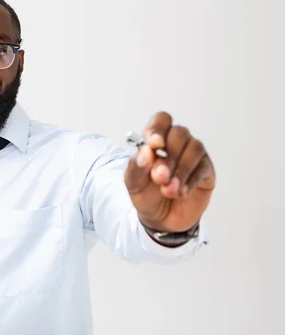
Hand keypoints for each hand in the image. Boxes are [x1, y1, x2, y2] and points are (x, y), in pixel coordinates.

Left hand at [124, 112, 215, 232]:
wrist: (161, 219)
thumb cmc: (146, 193)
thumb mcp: (133, 182)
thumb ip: (137, 166)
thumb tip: (146, 152)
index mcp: (157, 139)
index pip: (161, 120)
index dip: (158, 128)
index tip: (154, 144)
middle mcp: (177, 142)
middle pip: (179, 133)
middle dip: (169, 157)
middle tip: (159, 177)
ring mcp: (194, 154)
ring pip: (194, 149)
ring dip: (180, 171)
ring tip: (169, 190)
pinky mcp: (206, 170)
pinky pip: (203, 168)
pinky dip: (190, 181)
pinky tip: (180, 192)